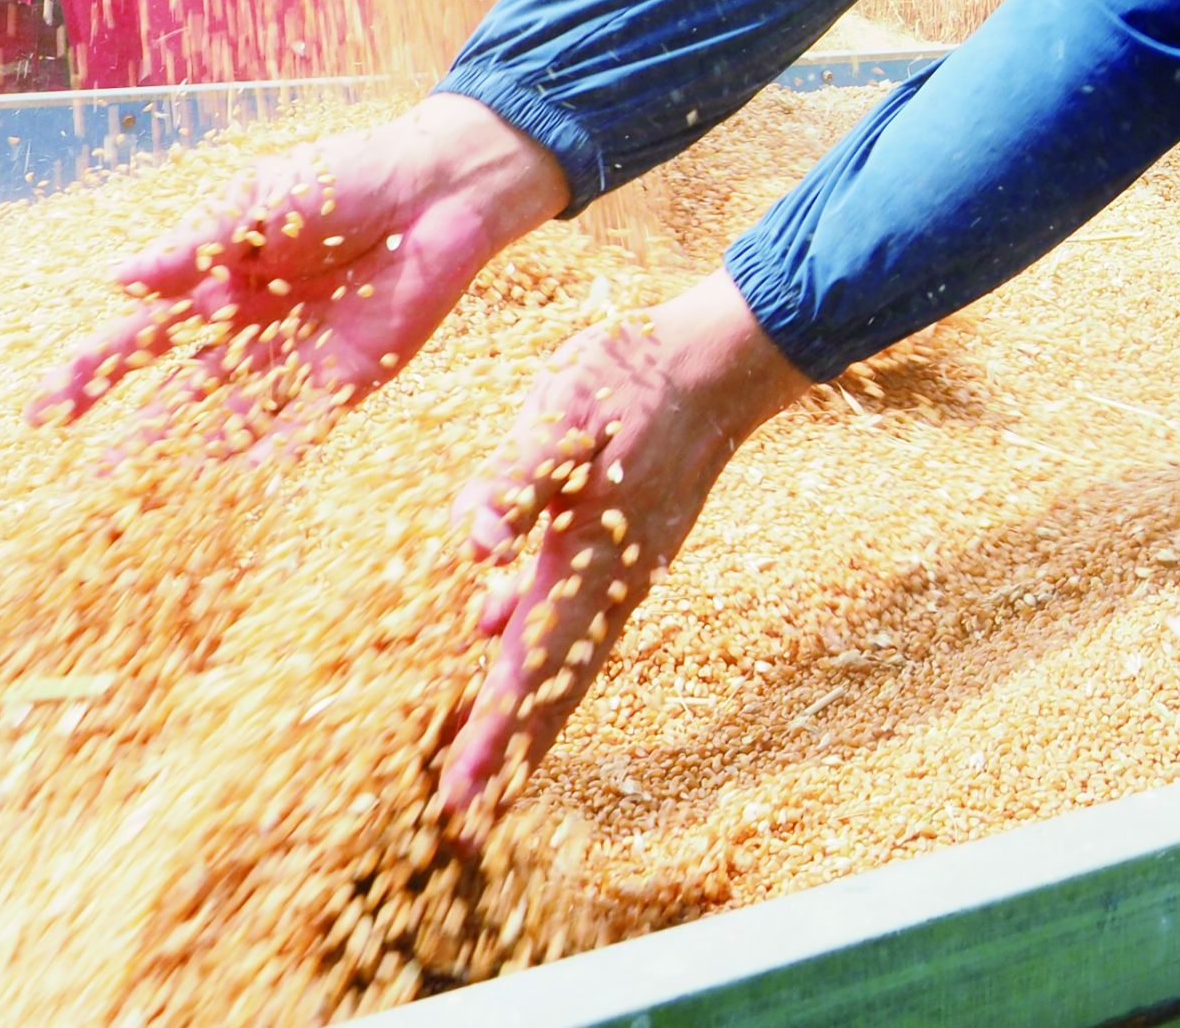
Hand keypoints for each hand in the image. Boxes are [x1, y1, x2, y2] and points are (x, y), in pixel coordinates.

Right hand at [26, 94, 566, 452]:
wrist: (436, 189)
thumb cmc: (346, 176)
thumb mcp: (261, 199)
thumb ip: (195, 243)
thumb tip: (119, 279)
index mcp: (220, 274)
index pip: (144, 331)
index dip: (95, 370)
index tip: (46, 411)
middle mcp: (252, 324)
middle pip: (180, 389)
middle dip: (136, 435)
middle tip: (90, 486)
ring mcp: (297, 355)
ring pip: (231, 417)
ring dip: (192, 459)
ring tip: (149, 507)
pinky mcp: (349, 376)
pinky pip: (300, 426)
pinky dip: (267, 459)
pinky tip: (233, 493)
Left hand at [438, 268, 804, 825]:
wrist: (716, 363)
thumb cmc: (634, 381)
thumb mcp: (562, 415)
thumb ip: (516, 481)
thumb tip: (476, 546)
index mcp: (587, 562)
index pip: (531, 669)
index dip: (494, 736)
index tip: (463, 799)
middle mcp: (609, 582)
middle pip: (554, 688)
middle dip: (508, 750)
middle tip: (467, 815)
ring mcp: (623, 566)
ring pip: (565, 655)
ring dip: (521, 706)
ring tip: (483, 750)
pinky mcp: (626, 542)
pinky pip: (576, 615)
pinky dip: (536, 644)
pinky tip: (497, 626)